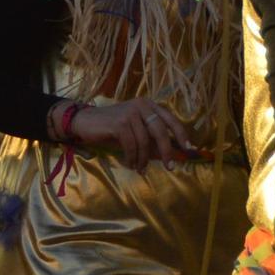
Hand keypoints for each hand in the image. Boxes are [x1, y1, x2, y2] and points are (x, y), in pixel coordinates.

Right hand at [69, 97, 194, 170]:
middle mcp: (141, 106)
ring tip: (141, 169)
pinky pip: (131, 145)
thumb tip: (169, 155)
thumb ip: (150, 139)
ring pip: (144, 141)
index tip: (189, 149)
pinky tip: (130, 163)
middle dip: (167, 151)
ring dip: (144, 159)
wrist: (85, 122)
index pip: (170, 119)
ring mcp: (130, 113)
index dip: (181, 134)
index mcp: (148, 105)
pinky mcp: (119, 122)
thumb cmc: (112, 129)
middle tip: (170, 167)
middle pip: (161, 131)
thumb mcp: (134, 132)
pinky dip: (132, 157)